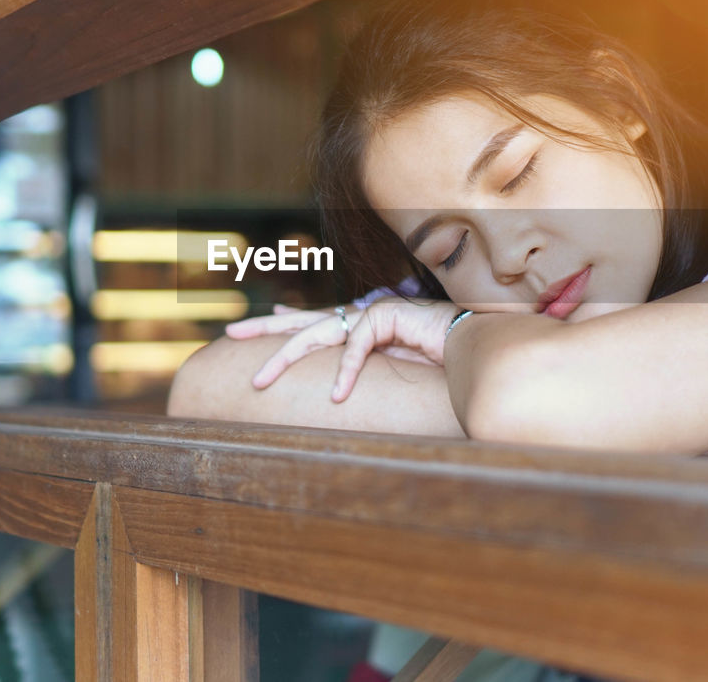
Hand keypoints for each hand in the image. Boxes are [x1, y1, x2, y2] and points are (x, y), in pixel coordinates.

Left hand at [225, 297, 461, 401]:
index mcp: (364, 322)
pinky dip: (347, 373)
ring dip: (285, 359)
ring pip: (317, 333)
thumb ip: (367, 371)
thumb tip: (339, 393)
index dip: (290, 318)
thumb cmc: (441, 361)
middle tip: (231, 334)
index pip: (319, 318)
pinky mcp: (386, 317)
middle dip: (266, 329)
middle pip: (304, 320)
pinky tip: (338, 396)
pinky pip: (356, 347)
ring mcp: (372, 312)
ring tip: (259, 382)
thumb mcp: (395, 368)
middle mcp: (363, 313)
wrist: (475, 347)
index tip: (268, 317)